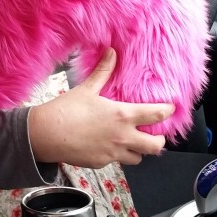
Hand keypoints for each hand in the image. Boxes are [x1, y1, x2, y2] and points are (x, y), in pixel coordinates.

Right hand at [27, 48, 173, 167]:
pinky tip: (106, 146)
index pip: (155, 115)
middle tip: (155, 134)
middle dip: (159, 141)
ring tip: (131, 142)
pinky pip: (116, 162)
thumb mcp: (87, 88)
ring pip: (138, 158)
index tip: (170, 109)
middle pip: (155, 146)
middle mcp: (123, 137)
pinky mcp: (101, 163)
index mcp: (122, 116)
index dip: (167, 112)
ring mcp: (113, 153)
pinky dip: (116, 155)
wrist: (47, 134)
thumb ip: (103, 71)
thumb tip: (111, 52)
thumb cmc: (66, 111)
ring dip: (138, 151)